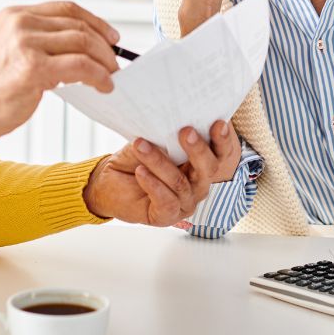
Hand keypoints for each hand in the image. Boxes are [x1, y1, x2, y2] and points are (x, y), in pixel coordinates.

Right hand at [0, 1, 119, 141]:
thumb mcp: (10, 50)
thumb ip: (39, 41)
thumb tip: (79, 48)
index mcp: (14, 15)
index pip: (66, 9)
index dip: (95, 21)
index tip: (110, 36)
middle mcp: (20, 23)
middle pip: (78, 25)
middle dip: (104, 45)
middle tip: (114, 62)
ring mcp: (26, 43)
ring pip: (83, 42)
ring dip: (104, 61)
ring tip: (109, 76)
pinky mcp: (33, 66)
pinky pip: (80, 66)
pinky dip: (98, 75)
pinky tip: (103, 85)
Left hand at [82, 122, 240, 224]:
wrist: (110, 181)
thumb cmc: (137, 158)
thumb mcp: (154, 140)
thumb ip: (168, 134)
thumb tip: (176, 117)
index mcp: (201, 164)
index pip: (221, 153)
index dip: (223, 140)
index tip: (218, 123)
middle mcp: (199, 185)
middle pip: (208, 169)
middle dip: (198, 149)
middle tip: (186, 131)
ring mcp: (185, 203)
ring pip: (180, 182)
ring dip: (159, 162)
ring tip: (141, 145)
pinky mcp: (167, 216)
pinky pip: (166, 201)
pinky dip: (153, 184)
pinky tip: (140, 171)